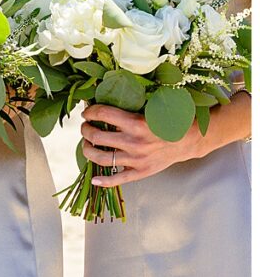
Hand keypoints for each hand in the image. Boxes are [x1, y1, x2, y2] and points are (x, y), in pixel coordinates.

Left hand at [81, 104, 201, 186]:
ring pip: (101, 158)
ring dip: (87, 150)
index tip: (87, 112)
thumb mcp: (154, 107)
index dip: (90, 112)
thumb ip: (133, 104)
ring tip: (86, 144)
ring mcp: (136, 160)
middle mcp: (134, 143)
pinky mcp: (141, 172)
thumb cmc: (171, 120)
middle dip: (86, 130)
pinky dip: (103, 181)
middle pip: (97, 137)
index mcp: (137, 123)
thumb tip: (107, 95)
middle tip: (85, 126)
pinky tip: (94, 179)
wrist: (191, 140)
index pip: (104, 114)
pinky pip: (117, 179)